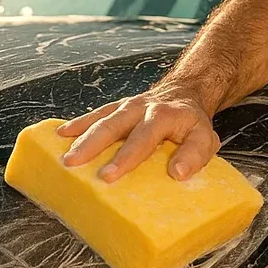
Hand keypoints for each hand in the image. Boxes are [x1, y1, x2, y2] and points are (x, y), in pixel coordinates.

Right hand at [56, 84, 218, 182]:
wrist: (185, 92)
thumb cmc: (192, 123)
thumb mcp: (206, 138)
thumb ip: (195, 154)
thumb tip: (178, 173)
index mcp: (164, 116)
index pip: (143, 138)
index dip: (126, 156)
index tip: (109, 175)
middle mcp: (142, 108)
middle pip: (113, 125)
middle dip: (92, 145)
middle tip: (73, 163)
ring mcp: (126, 106)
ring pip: (101, 119)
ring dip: (80, 136)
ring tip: (64, 154)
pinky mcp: (117, 107)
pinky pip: (96, 114)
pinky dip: (78, 124)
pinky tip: (61, 134)